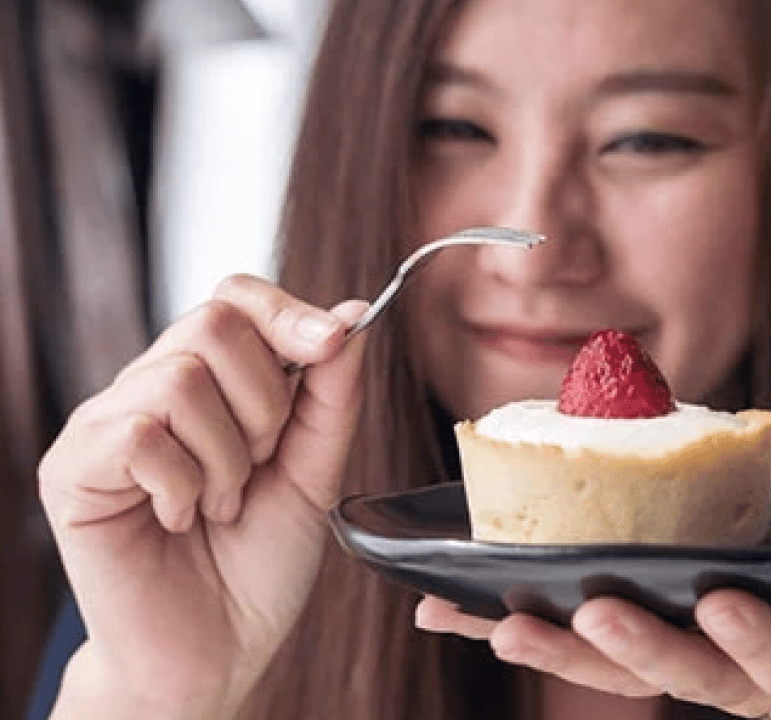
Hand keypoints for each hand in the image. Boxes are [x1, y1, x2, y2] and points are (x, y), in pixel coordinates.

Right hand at [39, 275, 368, 718]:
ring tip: (219, 505)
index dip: (287, 312)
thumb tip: (350, 311)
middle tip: (260, 467)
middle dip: (266, 403)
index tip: (333, 342)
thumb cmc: (259, 565)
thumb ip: (331, 394)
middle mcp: (152, 389)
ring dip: (227, 457)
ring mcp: (108, 424)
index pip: (236, 298)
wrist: (217, 652)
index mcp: (211, 383)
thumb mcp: (316, 472)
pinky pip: (142, 433)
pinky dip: (183, 483)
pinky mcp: (73, 468)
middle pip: (213, 323)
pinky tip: (179, 519)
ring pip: (181, 378)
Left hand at [415, 478, 770, 718]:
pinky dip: (508, 627)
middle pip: (677, 673)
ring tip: (490, 623)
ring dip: (549, 647)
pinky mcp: (631, 642)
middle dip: (633, 647)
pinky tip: (446, 609)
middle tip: (590, 611)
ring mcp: (673, 660)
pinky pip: (566, 641)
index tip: (727, 601)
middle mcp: (727, 671)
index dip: (754, 637)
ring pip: (607, 668)